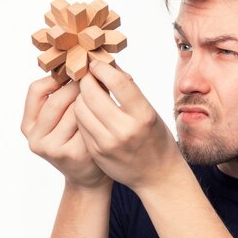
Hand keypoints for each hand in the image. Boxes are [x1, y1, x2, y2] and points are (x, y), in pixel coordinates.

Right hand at [21, 76, 110, 189]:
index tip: (76, 70)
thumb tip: (79, 59)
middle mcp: (35, 138)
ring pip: (73, 110)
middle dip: (78, 85)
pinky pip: (87, 124)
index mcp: (27, 124)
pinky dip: (98, 115)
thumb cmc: (78, 138)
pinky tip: (107, 112)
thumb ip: (63, 95)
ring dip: (90, 98)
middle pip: (56, 99)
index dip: (57, 77)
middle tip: (95, 76)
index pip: (36, 90)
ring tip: (103, 91)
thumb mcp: (62, 118)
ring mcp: (52, 148)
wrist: (90, 174)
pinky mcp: (72, 154)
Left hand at [75, 61, 182, 191]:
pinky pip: (80, 124)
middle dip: (86, 80)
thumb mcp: (149, 111)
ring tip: (87, 92)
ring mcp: (108, 143)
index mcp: (143, 115)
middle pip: (92, 93)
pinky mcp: (97, 152)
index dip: (102, 68)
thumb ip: (129, 90)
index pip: (118, 82)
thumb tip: (109, 65)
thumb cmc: (156, 137)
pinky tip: (87, 109)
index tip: (96, 63)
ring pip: (80, 108)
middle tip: (87, 75)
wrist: (157, 174)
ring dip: (81, 96)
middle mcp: (125, 130)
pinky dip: (81, 112)